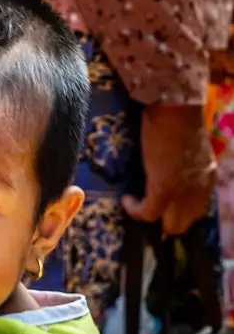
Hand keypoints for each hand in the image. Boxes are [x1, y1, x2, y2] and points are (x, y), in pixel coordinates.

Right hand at [123, 104, 215, 234]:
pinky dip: (135, 210)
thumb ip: (186, 164)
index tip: (163, 206)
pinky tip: (126, 200)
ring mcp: (183, 191)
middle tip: (147, 209)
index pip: (198, 208)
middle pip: (185, 222)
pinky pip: (148, 213)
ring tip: (137, 205)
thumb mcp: (189, 148)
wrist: (175, 109)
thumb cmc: (179, 120)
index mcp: (207, 176)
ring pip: (171, 224)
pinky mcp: (163, 189)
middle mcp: (200, 189)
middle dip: (166, 220)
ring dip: (152, 217)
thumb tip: (169, 170)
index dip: (179, 211)